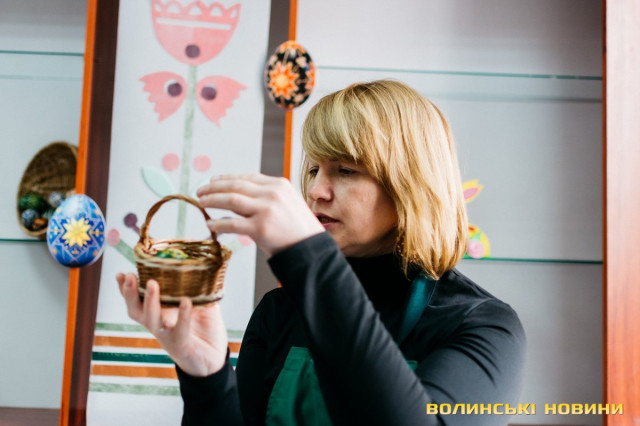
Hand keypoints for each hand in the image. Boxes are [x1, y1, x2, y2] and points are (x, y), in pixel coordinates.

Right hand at [116, 272, 227, 376]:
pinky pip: (179, 330)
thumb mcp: (202, 304)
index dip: (126, 289)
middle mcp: (158, 324)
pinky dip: (183, 315)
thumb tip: (202, 266)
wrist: (214, 358)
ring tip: (151, 284)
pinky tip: (186, 301)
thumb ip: (198, 288)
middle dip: (129, 293)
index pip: (137, 300)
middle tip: (129, 276)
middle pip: (135, 310)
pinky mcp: (181, 344)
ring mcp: (167, 335)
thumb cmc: (204, 329)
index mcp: (159, 313)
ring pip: (151, 320)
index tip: (121, 274)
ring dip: (149, 302)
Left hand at [197, 173, 324, 255]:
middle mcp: (272, 194)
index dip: (227, 178)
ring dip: (212, 200)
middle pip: (235, 186)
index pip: (247, 177)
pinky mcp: (260, 229)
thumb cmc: (299, 230)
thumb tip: (236, 198)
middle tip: (200, 191)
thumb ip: (265, 198)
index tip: (213, 181)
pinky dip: (218, 224)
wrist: (311, 249)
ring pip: (230, 200)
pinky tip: (211, 225)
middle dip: (214, 187)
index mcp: (279, 185)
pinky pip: (232, 223)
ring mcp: (266, 210)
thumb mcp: (287, 204)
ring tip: (201, 203)